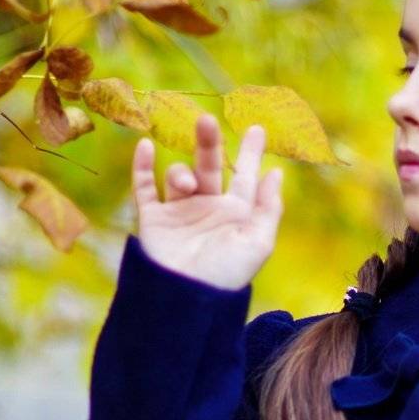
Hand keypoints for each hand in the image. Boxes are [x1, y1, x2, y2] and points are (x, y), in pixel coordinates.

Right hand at [131, 112, 283, 290]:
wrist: (187, 298)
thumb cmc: (227, 275)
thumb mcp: (257, 243)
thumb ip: (267, 208)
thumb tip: (276, 173)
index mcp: (235, 213)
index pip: (244, 175)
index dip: (250, 153)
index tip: (256, 128)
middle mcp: (208, 208)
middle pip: (209, 165)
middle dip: (208, 142)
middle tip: (207, 121)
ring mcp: (179, 212)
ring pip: (179, 176)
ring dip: (182, 173)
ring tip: (186, 186)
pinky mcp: (153, 218)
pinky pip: (145, 186)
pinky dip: (143, 166)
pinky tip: (146, 146)